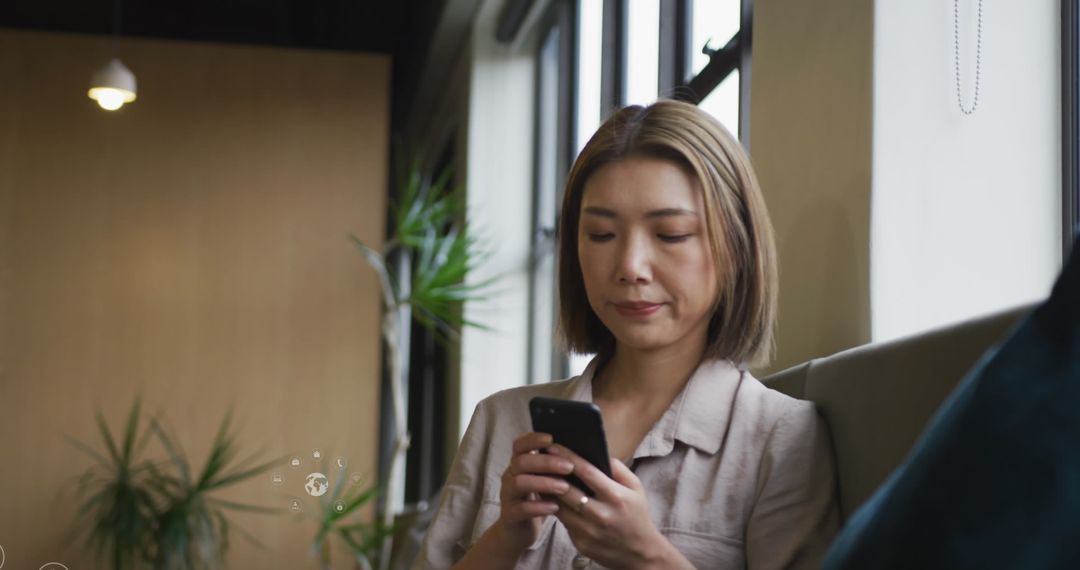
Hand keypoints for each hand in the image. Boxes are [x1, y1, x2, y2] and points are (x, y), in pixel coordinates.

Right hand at [493, 432, 575, 554]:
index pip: (519, 445)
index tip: (551, 439)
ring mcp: (507, 496)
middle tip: (568, 467)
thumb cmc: (537, 501)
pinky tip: (555, 508)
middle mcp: (509, 476)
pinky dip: (539, 507)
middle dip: (546, 462)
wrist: (517, 532)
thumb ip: (553, 468)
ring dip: (544, 483)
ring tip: (564, 488)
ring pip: (519, 483)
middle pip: (521, 461)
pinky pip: (521, 508)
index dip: (533, 439)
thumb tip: (579, 453)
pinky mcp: (509, 515)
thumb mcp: (543, 481)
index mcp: (518, 465)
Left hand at [548, 445, 690, 568]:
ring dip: (548, 491)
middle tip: (540, 460)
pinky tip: (551, 498)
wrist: (640, 553)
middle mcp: (600, 515)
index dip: (567, 457)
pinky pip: (563, 522)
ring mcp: (589, 531)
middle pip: (566, 490)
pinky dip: (555, 509)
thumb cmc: (637, 515)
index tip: (553, 446)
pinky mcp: (580, 543)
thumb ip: (618, 469)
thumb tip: (598, 452)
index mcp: (615, 497)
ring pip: (559, 507)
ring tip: (541, 477)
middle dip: (550, 473)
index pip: (586, 472)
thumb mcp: (636, 488)